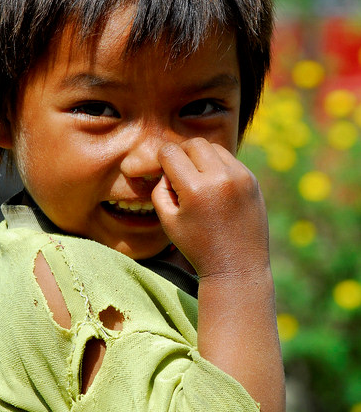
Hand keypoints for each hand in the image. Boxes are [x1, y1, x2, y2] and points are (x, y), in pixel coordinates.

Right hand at [152, 138, 269, 278]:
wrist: (237, 267)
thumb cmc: (197, 246)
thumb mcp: (167, 221)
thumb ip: (160, 189)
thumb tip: (167, 168)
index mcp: (195, 189)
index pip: (171, 152)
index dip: (162, 160)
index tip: (163, 173)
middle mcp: (220, 177)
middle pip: (194, 144)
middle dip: (182, 154)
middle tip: (179, 174)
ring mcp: (241, 177)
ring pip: (213, 148)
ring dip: (201, 158)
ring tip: (198, 181)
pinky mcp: (252, 180)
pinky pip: (230, 160)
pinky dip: (218, 167)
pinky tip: (215, 189)